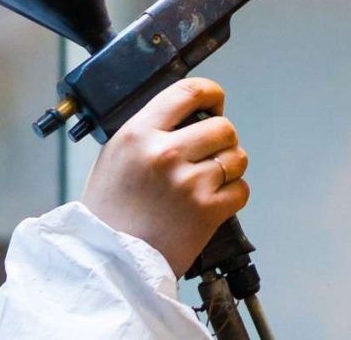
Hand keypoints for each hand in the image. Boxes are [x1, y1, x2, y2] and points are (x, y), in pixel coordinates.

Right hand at [81, 78, 249, 276]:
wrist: (110, 260)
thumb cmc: (109, 211)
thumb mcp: (116, 154)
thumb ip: (149, 130)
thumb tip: (185, 114)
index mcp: (139, 134)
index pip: (188, 92)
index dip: (211, 93)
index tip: (216, 101)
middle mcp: (165, 153)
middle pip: (223, 127)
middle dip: (222, 138)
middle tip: (210, 151)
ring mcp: (189, 182)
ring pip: (237, 157)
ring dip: (229, 166)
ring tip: (208, 179)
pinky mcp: (207, 210)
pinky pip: (241, 189)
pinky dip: (232, 194)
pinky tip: (211, 200)